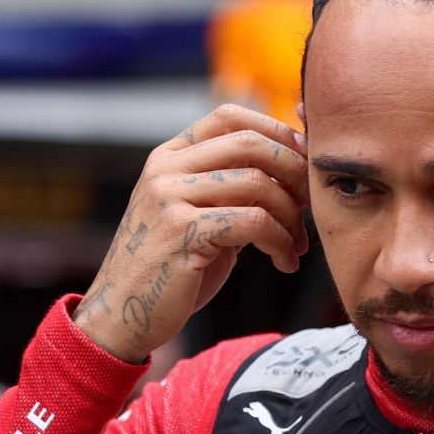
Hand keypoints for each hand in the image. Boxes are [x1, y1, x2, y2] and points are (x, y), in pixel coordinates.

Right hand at [74, 104, 309, 360]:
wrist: (123, 316)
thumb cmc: (173, 269)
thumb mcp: (201, 216)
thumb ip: (233, 189)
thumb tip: (295, 167)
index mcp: (169, 157)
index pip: (230, 117)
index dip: (277, 132)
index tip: (304, 161)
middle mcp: (166, 169)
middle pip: (251, 143)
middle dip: (295, 172)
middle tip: (311, 206)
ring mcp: (170, 197)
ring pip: (258, 183)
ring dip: (292, 217)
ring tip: (296, 246)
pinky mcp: (182, 231)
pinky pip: (255, 221)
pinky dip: (281, 241)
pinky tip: (284, 263)